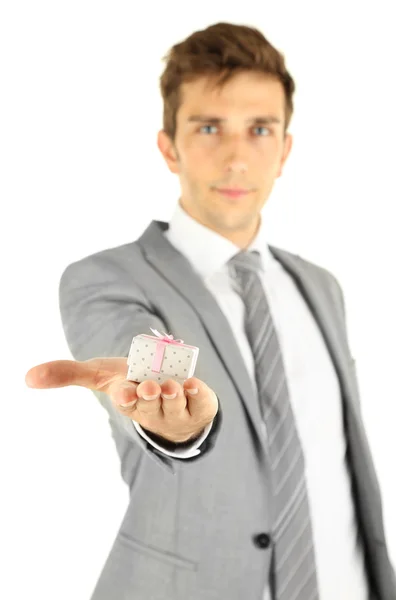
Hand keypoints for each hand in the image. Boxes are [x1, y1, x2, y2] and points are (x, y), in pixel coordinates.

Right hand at [25, 357, 217, 442]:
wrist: (170, 397)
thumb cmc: (131, 382)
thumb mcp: (100, 374)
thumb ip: (67, 373)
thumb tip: (27, 377)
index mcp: (129, 400)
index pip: (126, 400)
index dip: (126, 396)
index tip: (126, 391)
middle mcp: (152, 409)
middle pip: (150, 406)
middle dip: (150, 396)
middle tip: (150, 387)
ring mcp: (177, 410)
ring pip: (175, 406)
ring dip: (174, 395)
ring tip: (174, 386)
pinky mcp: (199, 405)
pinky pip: (200, 402)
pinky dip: (198, 393)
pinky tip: (194, 386)